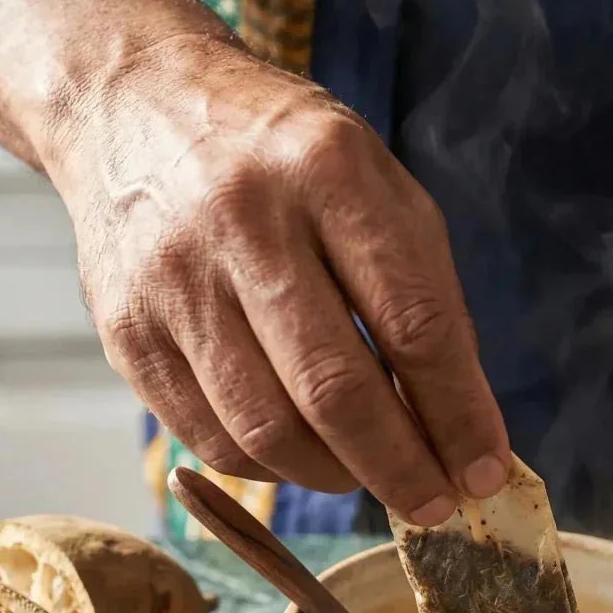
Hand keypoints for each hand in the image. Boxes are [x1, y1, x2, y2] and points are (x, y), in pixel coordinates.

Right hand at [49, 35, 508, 524]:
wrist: (137, 106)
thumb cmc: (286, 159)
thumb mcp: (380, 191)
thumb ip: (425, 298)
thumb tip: (462, 425)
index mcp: (328, 173)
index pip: (412, 322)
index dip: (458, 414)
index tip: (485, 473)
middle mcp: (241, 223)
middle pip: (334, 390)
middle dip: (400, 469)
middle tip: (435, 506)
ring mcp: (173, 281)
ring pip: (266, 430)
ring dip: (336, 476)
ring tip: (372, 477)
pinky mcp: (127, 332)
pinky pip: (211, 439)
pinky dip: (273, 468)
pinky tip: (305, 456)